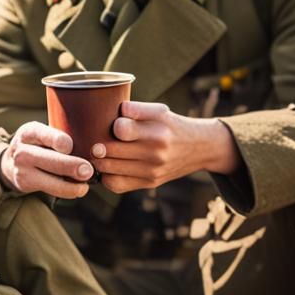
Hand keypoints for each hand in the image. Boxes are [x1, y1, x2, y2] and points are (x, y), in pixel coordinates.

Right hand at [0, 121, 93, 198]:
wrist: (11, 163)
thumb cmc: (38, 145)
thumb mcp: (43, 133)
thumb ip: (61, 137)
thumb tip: (95, 147)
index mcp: (29, 132)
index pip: (44, 134)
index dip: (58, 141)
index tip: (70, 146)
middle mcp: (22, 150)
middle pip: (48, 159)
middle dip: (70, 166)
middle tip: (88, 171)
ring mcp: (21, 168)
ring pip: (49, 178)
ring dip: (70, 185)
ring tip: (85, 185)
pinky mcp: (25, 184)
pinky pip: (50, 190)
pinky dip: (66, 191)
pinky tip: (77, 189)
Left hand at [91, 100, 240, 193]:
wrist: (200, 148)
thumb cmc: (170, 125)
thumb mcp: (159, 111)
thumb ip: (135, 109)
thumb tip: (109, 110)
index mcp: (157, 130)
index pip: (122, 129)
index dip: (112, 125)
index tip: (114, 125)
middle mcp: (156, 152)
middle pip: (110, 150)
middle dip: (97, 145)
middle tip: (93, 141)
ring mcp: (152, 170)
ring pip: (108, 169)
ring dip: (98, 161)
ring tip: (97, 153)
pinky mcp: (150, 183)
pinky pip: (116, 184)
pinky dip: (106, 177)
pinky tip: (107, 168)